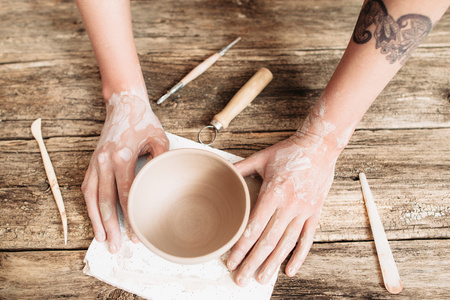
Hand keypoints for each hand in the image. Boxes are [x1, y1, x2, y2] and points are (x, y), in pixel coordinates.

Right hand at [82, 92, 168, 252]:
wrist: (124, 104)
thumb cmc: (144, 121)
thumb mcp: (159, 139)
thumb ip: (161, 162)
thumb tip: (163, 188)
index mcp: (121, 157)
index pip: (125, 196)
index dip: (130, 218)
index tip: (136, 234)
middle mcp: (104, 162)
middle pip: (106, 202)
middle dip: (110, 227)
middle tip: (115, 248)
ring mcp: (95, 162)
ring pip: (92, 198)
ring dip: (96, 220)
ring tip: (102, 239)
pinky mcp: (92, 161)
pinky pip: (86, 187)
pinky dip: (90, 204)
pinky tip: (95, 217)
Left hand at [227, 132, 337, 285]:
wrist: (320, 147)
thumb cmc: (289, 152)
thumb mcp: (262, 157)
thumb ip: (241, 168)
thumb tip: (221, 173)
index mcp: (274, 192)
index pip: (254, 226)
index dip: (241, 246)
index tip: (231, 261)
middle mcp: (289, 205)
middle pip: (268, 240)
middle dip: (252, 262)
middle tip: (240, 278)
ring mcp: (304, 211)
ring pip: (286, 244)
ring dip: (272, 264)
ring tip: (260, 279)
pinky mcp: (315, 214)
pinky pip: (307, 239)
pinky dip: (299, 256)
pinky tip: (289, 270)